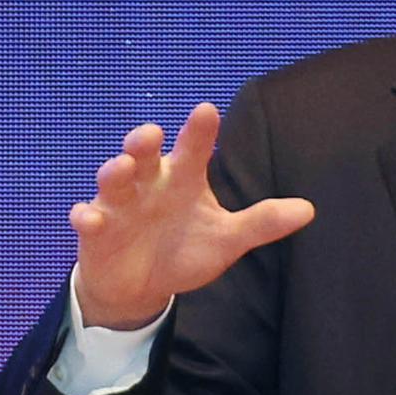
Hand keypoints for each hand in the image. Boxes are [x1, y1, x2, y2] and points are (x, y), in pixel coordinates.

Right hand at [69, 103, 314, 329]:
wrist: (144, 285)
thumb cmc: (185, 249)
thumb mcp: (227, 239)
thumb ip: (262, 223)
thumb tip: (309, 210)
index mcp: (183, 179)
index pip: (193, 149)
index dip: (199, 130)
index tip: (207, 110)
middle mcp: (150, 183)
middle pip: (144, 154)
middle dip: (143, 142)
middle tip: (151, 133)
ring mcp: (120, 204)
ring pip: (113, 180)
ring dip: (115, 171)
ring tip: (122, 167)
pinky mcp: (97, 230)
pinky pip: (87, 218)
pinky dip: (86, 216)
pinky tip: (88, 217)